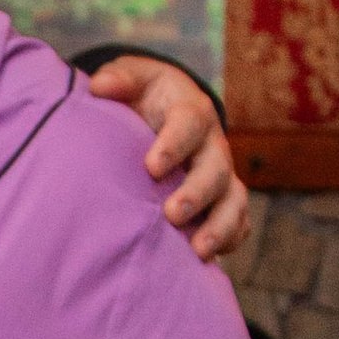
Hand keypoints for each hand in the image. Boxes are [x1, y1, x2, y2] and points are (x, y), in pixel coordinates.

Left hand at [84, 54, 252, 265]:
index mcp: (191, 110)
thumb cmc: (142, 95)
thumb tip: (101, 86)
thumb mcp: (132, 78)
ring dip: (219, 225)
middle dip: (197, 192)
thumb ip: (119, 80)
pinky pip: (237, 221)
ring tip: (198, 249)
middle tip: (172, 214)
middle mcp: (212, 144)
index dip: (175, 145)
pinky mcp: (222, 200)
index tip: (152, 167)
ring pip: (233, 200)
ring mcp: (221, 174)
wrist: (162, 112)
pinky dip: (230, 239)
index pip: (191, 123)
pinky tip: (207, 260)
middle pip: (216, 168)